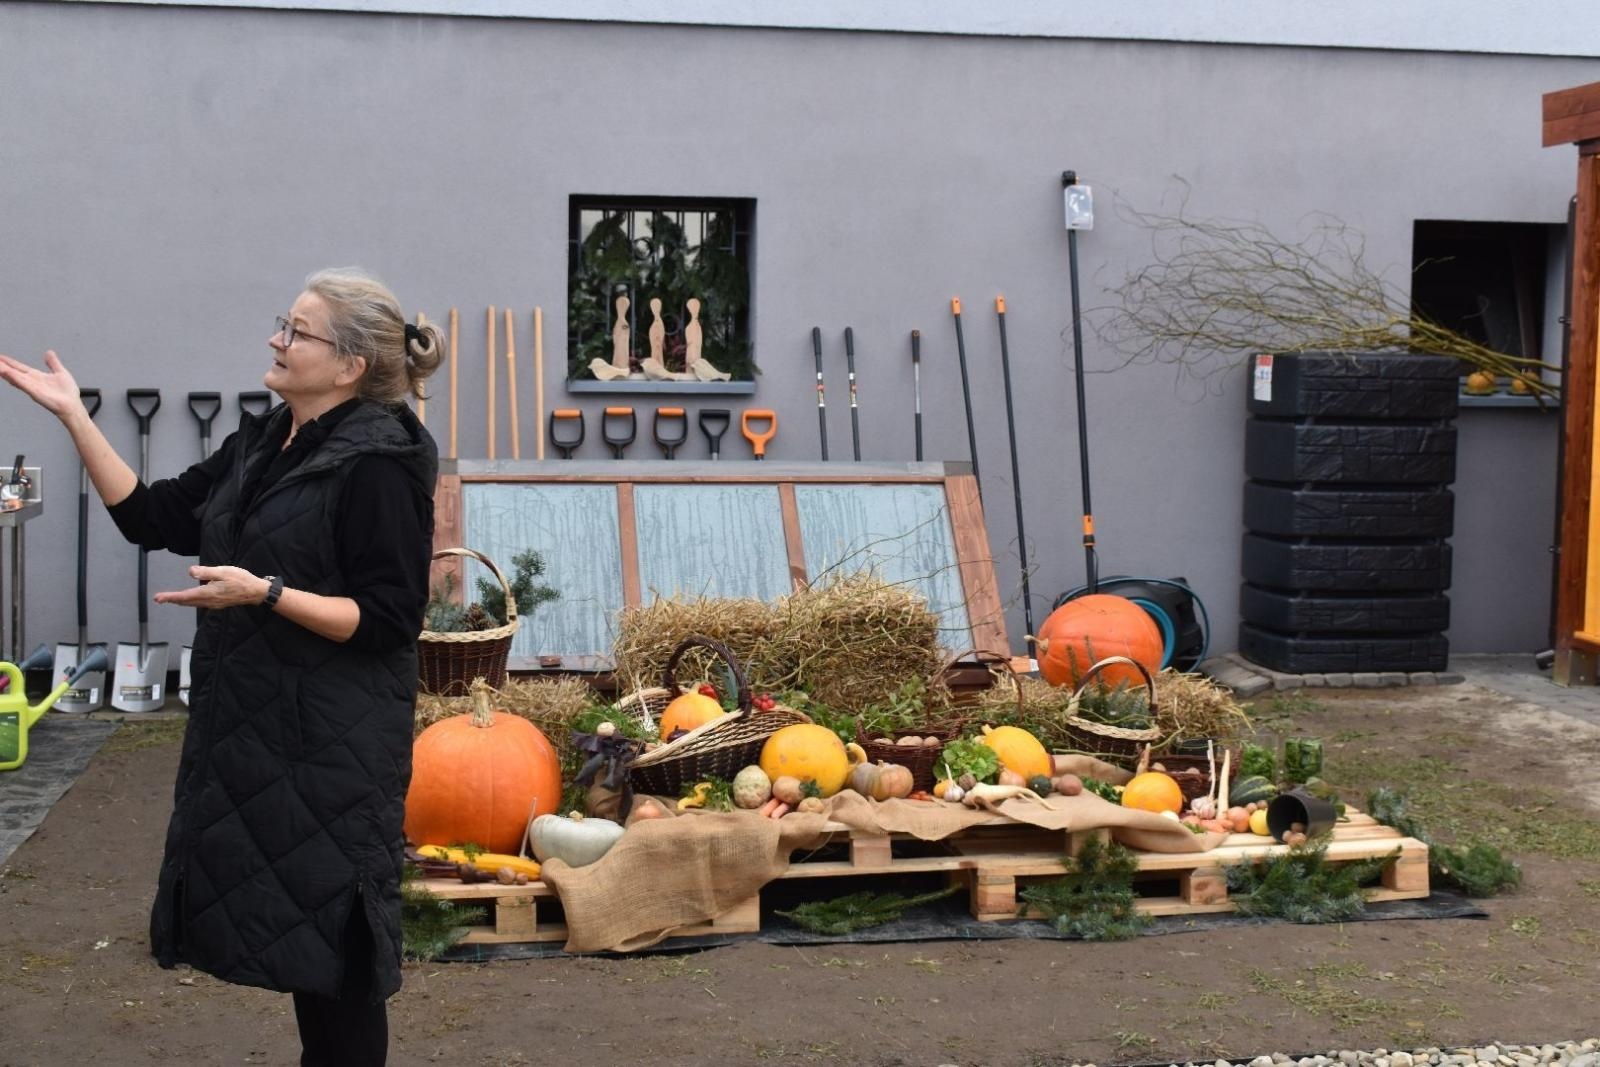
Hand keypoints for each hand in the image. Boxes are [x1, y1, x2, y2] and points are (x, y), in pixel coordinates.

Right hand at [0, 351, 86, 419]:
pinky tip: (5, 372)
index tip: (0, 357)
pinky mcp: (34, 392)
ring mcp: (31, 386)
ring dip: (4, 370)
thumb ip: (53, 363)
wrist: (72, 405)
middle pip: (13, 371)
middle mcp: (31, 380)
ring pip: (14, 376)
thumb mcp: (60, 372)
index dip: (9, 362)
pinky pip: (22, 383)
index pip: (19, 367)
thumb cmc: (67, 393)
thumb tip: (49, 352)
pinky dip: (14, 378)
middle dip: (2, 365)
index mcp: (36, 376)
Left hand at [155, 565, 270, 608]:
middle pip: (186, 602)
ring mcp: (213, 604)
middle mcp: (208, 601)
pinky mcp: (217, 603)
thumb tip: (190, 571)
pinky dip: (190, 601)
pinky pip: (199, 603)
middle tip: (158, 599)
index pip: (184, 596)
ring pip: (192, 604)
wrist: (255, 592)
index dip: (170, 597)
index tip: (158, 598)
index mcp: (208, 593)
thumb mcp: (224, 571)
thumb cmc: (241, 580)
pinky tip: (189, 599)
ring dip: (180, 601)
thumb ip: (206, 572)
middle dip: (172, 600)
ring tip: (170, 599)